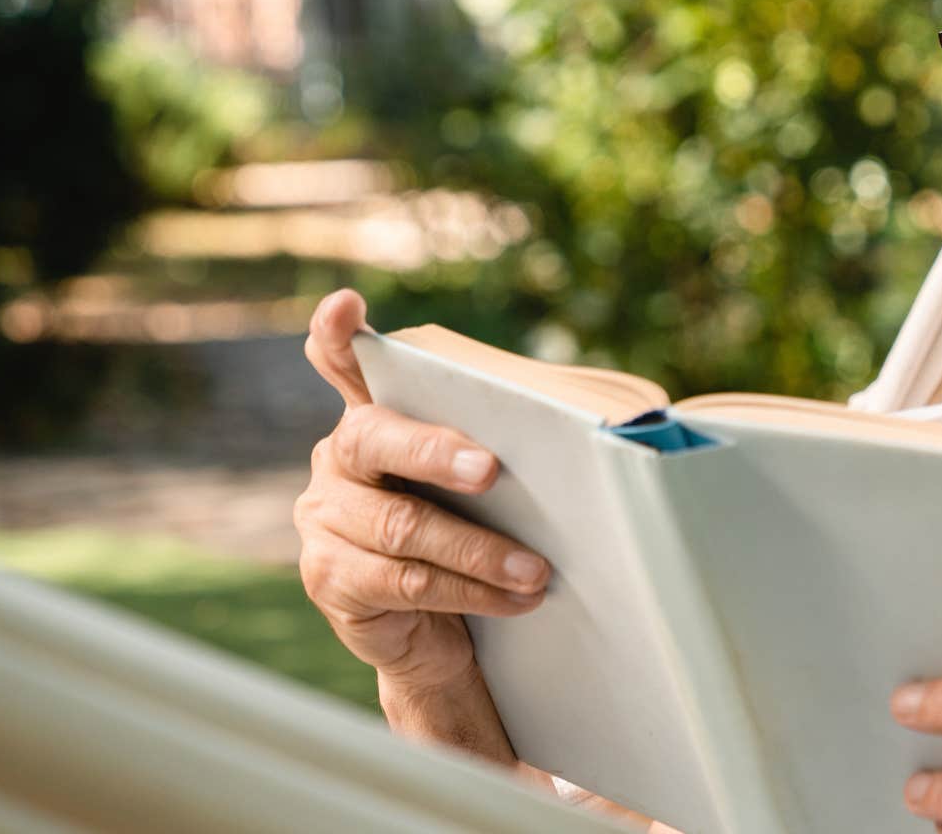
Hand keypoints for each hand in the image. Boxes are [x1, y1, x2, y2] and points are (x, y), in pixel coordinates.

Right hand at [295, 289, 552, 692]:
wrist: (447, 635)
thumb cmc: (480, 535)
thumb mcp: (493, 484)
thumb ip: (510, 437)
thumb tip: (616, 415)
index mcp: (375, 416)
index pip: (344, 364)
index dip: (339, 336)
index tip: (348, 306)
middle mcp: (337, 460)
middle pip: (373, 438)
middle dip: (435, 450)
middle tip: (491, 469)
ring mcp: (325, 519)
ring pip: (403, 526)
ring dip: (480, 550)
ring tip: (538, 569)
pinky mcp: (330, 579)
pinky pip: (406, 582)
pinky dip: (471, 589)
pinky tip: (518, 597)